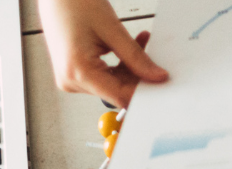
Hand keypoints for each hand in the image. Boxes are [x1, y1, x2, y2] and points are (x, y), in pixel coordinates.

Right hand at [37, 0, 168, 106]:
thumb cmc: (74, 2)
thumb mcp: (112, 30)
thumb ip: (136, 57)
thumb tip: (156, 77)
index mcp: (77, 72)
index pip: (119, 96)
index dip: (143, 92)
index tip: (161, 85)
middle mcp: (71, 80)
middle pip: (116, 91)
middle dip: (137, 76)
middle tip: (154, 58)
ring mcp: (70, 78)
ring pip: (112, 84)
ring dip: (129, 67)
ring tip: (140, 41)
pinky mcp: (74, 72)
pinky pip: (103, 75)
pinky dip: (118, 64)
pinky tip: (127, 47)